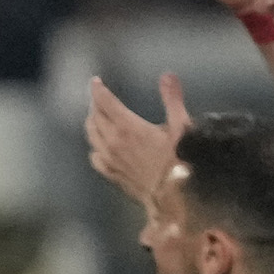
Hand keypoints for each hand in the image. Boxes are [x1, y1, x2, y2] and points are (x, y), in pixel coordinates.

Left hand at [86, 73, 190, 207]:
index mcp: (128, 127)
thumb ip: (172, 99)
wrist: (171, 197)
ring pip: (92, 135)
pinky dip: (95, 146)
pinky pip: (95, 157)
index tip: (95, 81)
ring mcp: (109, 159)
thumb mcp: (181, 126)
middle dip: (95, 104)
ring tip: (96, 115)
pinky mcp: (111, 174)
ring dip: (92, 122)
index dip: (98, 90)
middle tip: (99, 97)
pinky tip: (98, 146)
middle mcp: (113, 142)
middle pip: (95, 117)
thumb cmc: (179, 160)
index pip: (105, 103)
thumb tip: (167, 75)